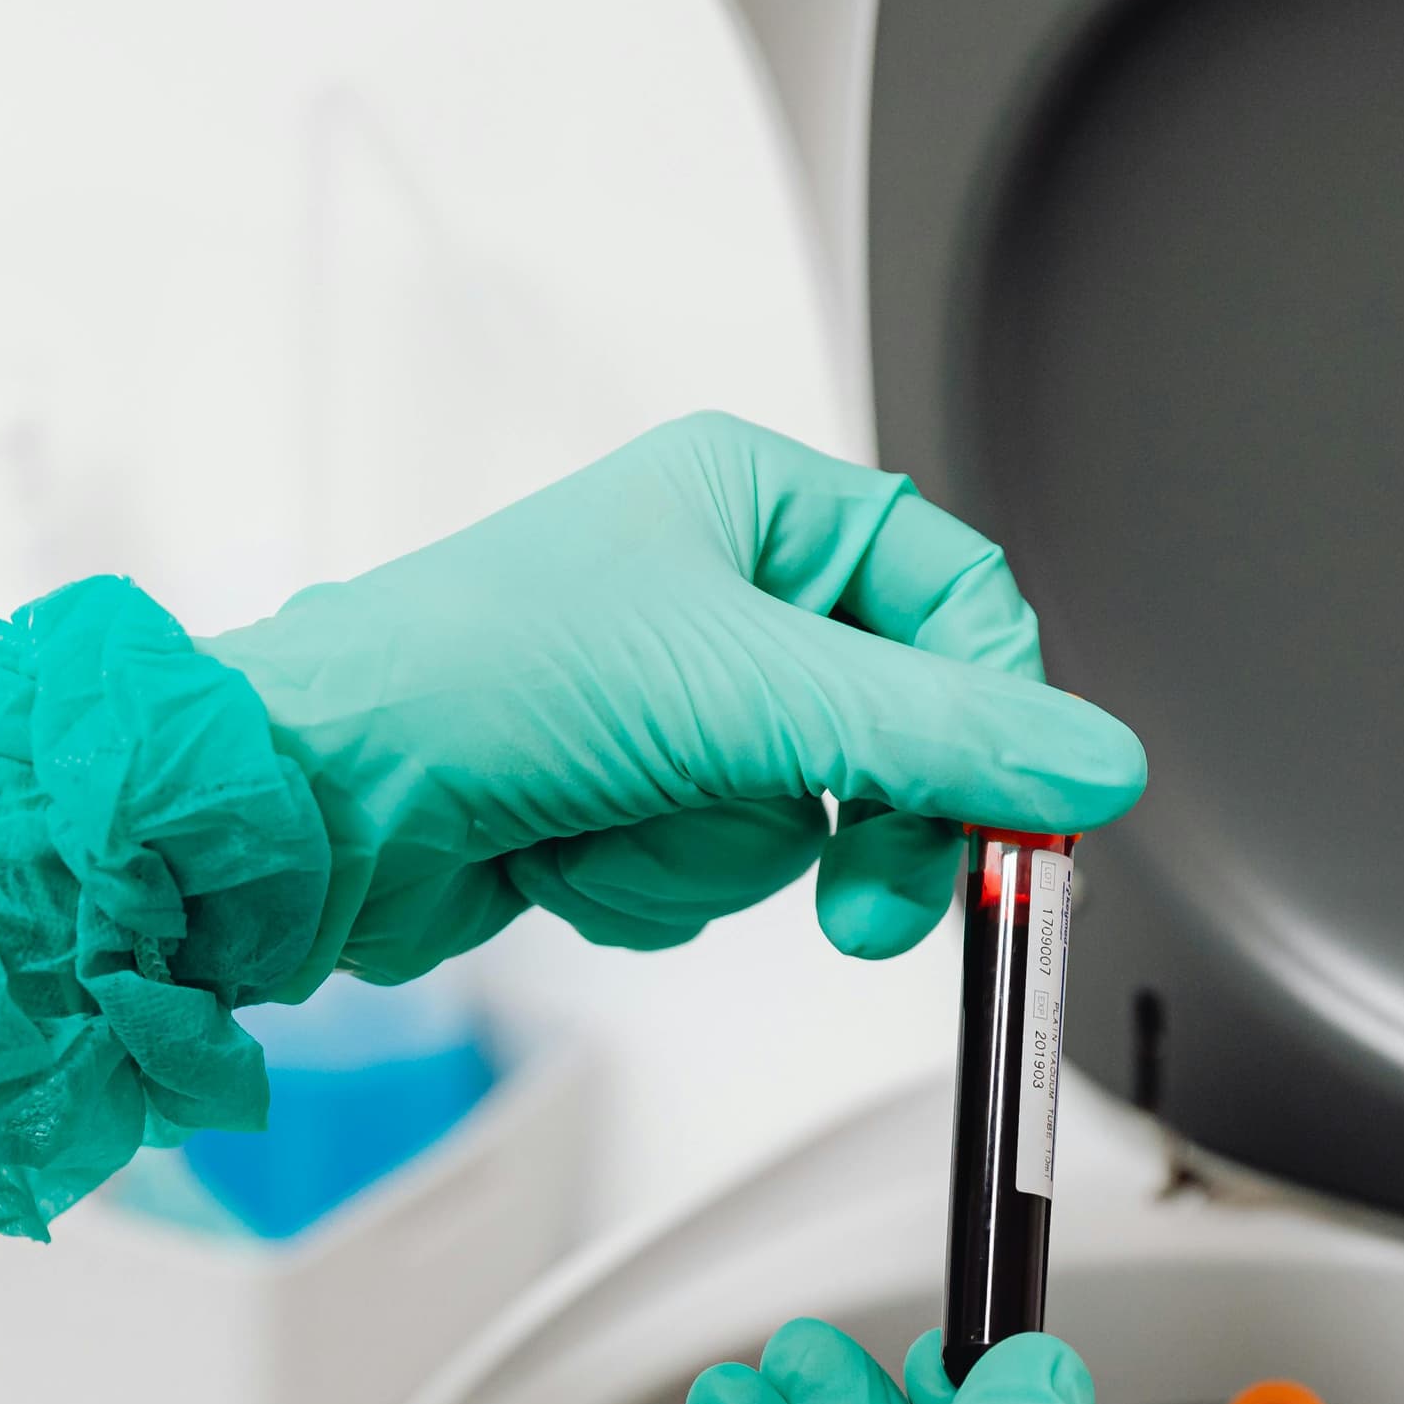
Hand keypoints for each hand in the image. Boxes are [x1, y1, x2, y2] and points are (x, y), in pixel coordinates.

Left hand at [201, 413, 1142, 983]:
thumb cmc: (470, 680)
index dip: (992, 717)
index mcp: (757, 502)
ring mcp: (676, 704)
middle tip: (865, 901)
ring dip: (718, 853)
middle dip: (864, 826)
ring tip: (621, 817)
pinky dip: (658, 888)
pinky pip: (723, 875)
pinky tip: (575, 851)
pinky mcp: (629, 802)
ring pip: (810, 820)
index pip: (958, 602)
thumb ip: (938, 740)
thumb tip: (1089, 764)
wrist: (314, 807)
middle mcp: (723, 587)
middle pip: (901, 732)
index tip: (1013, 820)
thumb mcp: (746, 695)